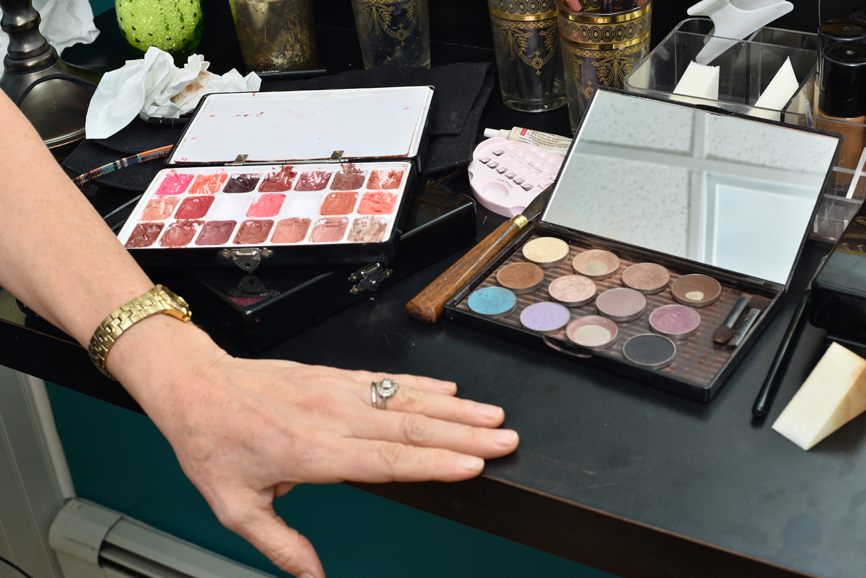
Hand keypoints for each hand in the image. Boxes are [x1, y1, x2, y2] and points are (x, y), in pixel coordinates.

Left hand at [111, 319, 518, 577]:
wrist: (194, 386)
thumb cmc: (212, 443)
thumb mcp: (234, 507)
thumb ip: (281, 544)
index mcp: (310, 452)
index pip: (386, 460)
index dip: (434, 462)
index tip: (474, 463)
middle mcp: (330, 416)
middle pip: (409, 427)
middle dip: (463, 434)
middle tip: (505, 438)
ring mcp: (334, 392)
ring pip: (405, 399)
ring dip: (453, 407)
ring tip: (492, 415)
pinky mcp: (333, 376)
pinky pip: (385, 380)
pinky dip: (421, 385)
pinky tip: (448, 389)